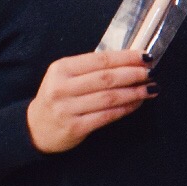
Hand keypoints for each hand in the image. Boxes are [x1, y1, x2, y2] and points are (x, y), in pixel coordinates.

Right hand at [26, 50, 151, 152]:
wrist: (35, 128)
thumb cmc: (58, 98)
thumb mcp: (66, 77)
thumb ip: (91, 68)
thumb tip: (130, 61)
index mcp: (61, 69)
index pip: (99, 59)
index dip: (126, 57)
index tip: (145, 56)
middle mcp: (62, 87)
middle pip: (106, 78)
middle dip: (133, 74)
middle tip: (151, 73)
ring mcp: (68, 108)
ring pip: (109, 97)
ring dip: (134, 92)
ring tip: (151, 88)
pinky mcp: (75, 127)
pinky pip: (107, 115)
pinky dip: (125, 108)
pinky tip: (137, 103)